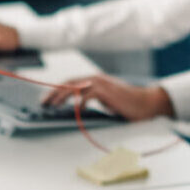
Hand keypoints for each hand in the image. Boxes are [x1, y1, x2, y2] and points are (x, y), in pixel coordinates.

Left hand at [41, 73, 172, 121]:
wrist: (146, 103)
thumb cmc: (128, 104)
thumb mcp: (106, 101)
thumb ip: (93, 100)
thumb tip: (77, 108)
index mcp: (95, 80)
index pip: (71, 83)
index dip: (57, 90)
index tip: (47, 99)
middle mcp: (96, 79)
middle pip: (69, 83)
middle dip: (54, 93)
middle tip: (43, 102)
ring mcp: (101, 84)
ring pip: (75, 87)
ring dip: (62, 96)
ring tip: (53, 105)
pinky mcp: (106, 91)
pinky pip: (88, 95)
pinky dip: (80, 102)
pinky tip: (76, 110)